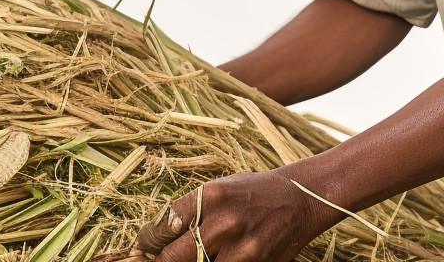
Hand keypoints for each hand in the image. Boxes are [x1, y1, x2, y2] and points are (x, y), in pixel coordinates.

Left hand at [135, 168, 340, 261]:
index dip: (147, 242)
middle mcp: (223, 220)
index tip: (143, 249)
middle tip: (159, 261)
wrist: (300, 198)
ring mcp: (239, 247)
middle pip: (172, 257)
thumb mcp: (222, 189)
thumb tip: (155, 236)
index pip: (163, 225)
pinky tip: (216, 259)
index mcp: (211, 195)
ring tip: (193, 257)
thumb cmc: (255, 193)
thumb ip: (191, 210)